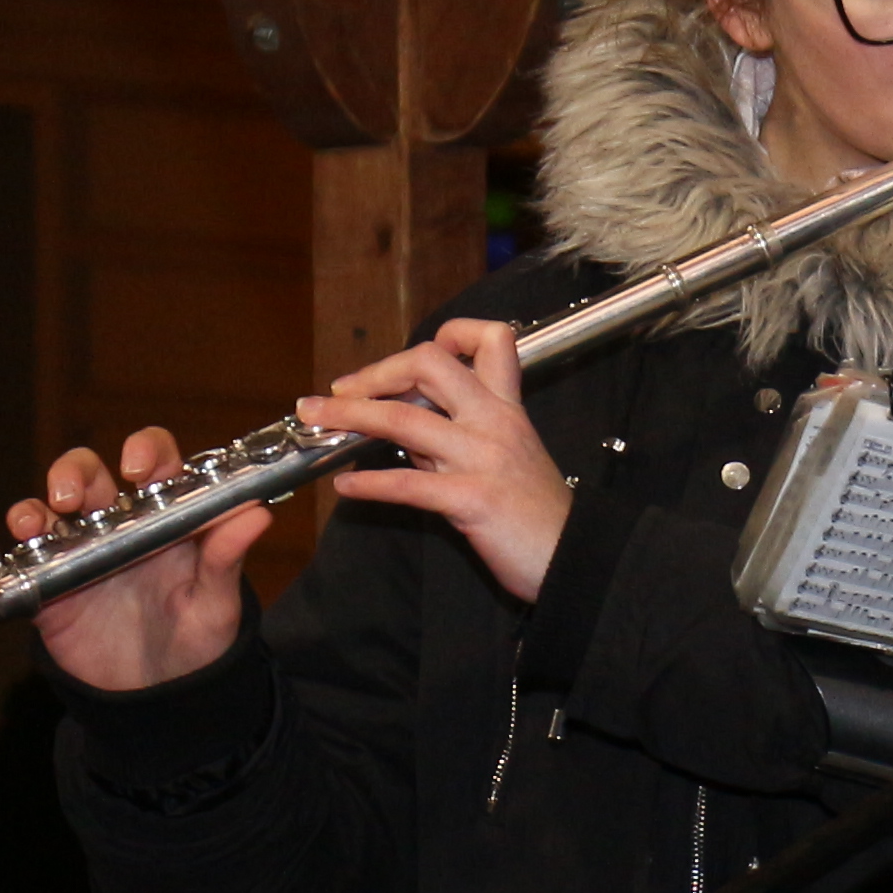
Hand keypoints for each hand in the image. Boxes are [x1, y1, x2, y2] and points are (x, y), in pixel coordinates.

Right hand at [17, 424, 268, 692]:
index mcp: (169, 520)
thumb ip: (228, 559)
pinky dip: (24, 527)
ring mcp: (84, 549)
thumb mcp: (216, 604)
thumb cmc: (197, 644)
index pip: (158, 464)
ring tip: (58, 507)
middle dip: (80, 470)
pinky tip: (27, 531)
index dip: (146, 451)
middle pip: (95, 473)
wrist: (160, 698)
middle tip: (81, 492)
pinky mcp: (53, 580)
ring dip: (53, 491)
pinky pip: (30, 546)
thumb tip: (258, 513)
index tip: (140, 467)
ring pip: (58, 500)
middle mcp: (122, 525)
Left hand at [308, 320, 574, 605]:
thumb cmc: (540, 514)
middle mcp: (494, 422)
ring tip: (316, 419)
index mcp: (507, 407)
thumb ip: (458, 436)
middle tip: (341, 390)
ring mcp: (482, 458)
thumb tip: (406, 432)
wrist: (576, 557)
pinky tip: (345, 488)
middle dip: (375, 372)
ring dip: (349, 415)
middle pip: (430, 363)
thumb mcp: (507, 458)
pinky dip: (367, 485)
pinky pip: (407, 485)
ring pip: (404, 419)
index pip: (487, 339)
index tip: (406, 362)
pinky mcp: (472, 500)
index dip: (446, 335)